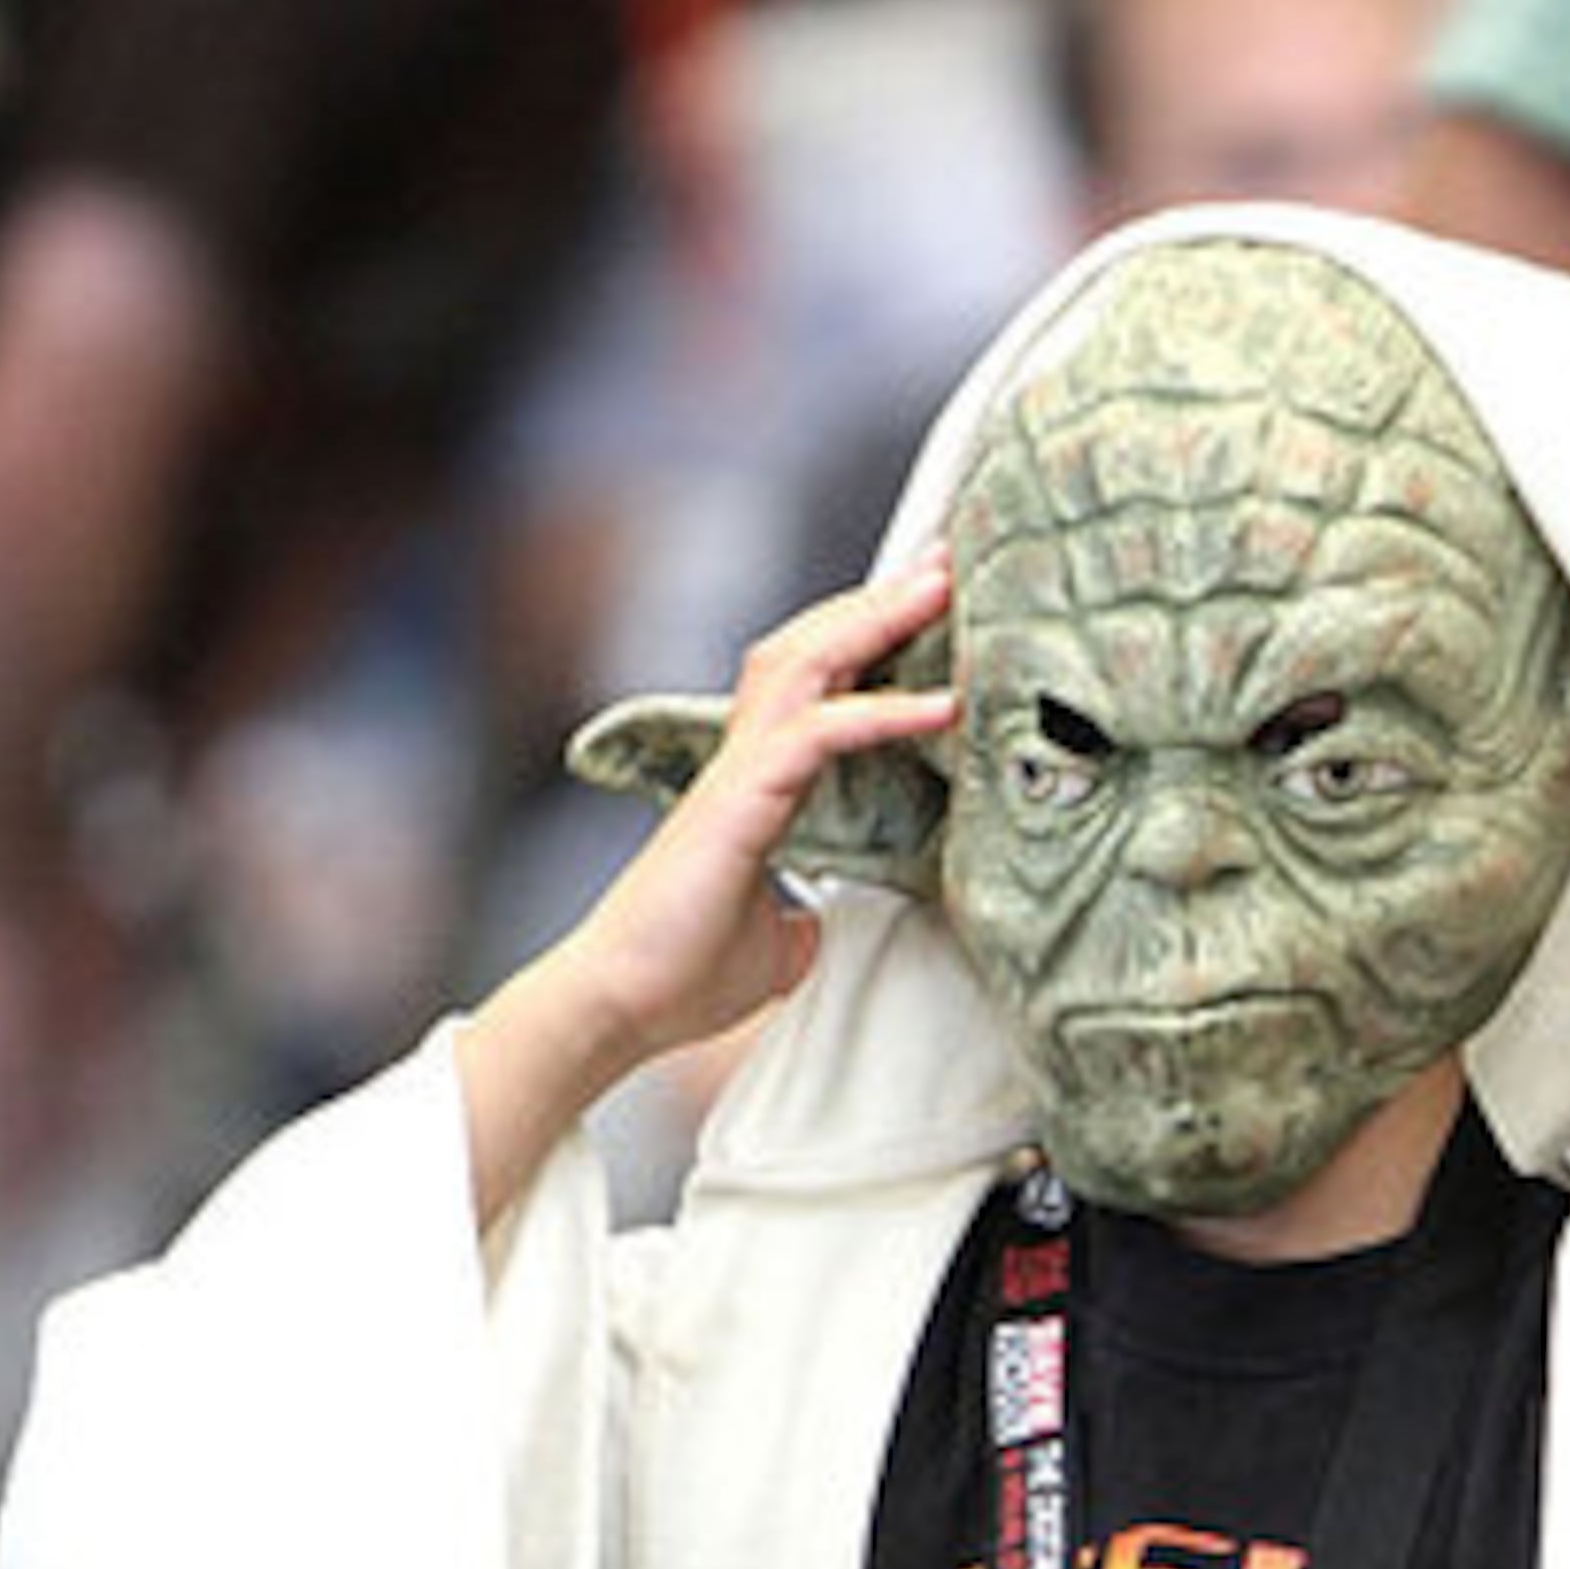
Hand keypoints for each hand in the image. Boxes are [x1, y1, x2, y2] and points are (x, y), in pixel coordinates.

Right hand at [557, 551, 959, 1064]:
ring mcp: (740, 773)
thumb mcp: (776, 944)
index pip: (821, 682)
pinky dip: (881, 711)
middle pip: (816, 646)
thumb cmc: (684, 974)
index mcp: (759, 779)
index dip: (872, 638)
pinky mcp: (739, 801)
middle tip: (947, 560)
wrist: (622, 1008)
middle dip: (883, 600)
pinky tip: (940, 706)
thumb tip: (820, 926)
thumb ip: (802, 917)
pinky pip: (817, 734)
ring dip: (880, 621)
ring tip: (944, 588)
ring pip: (810, 662)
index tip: (932, 608)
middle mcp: (747, 758)